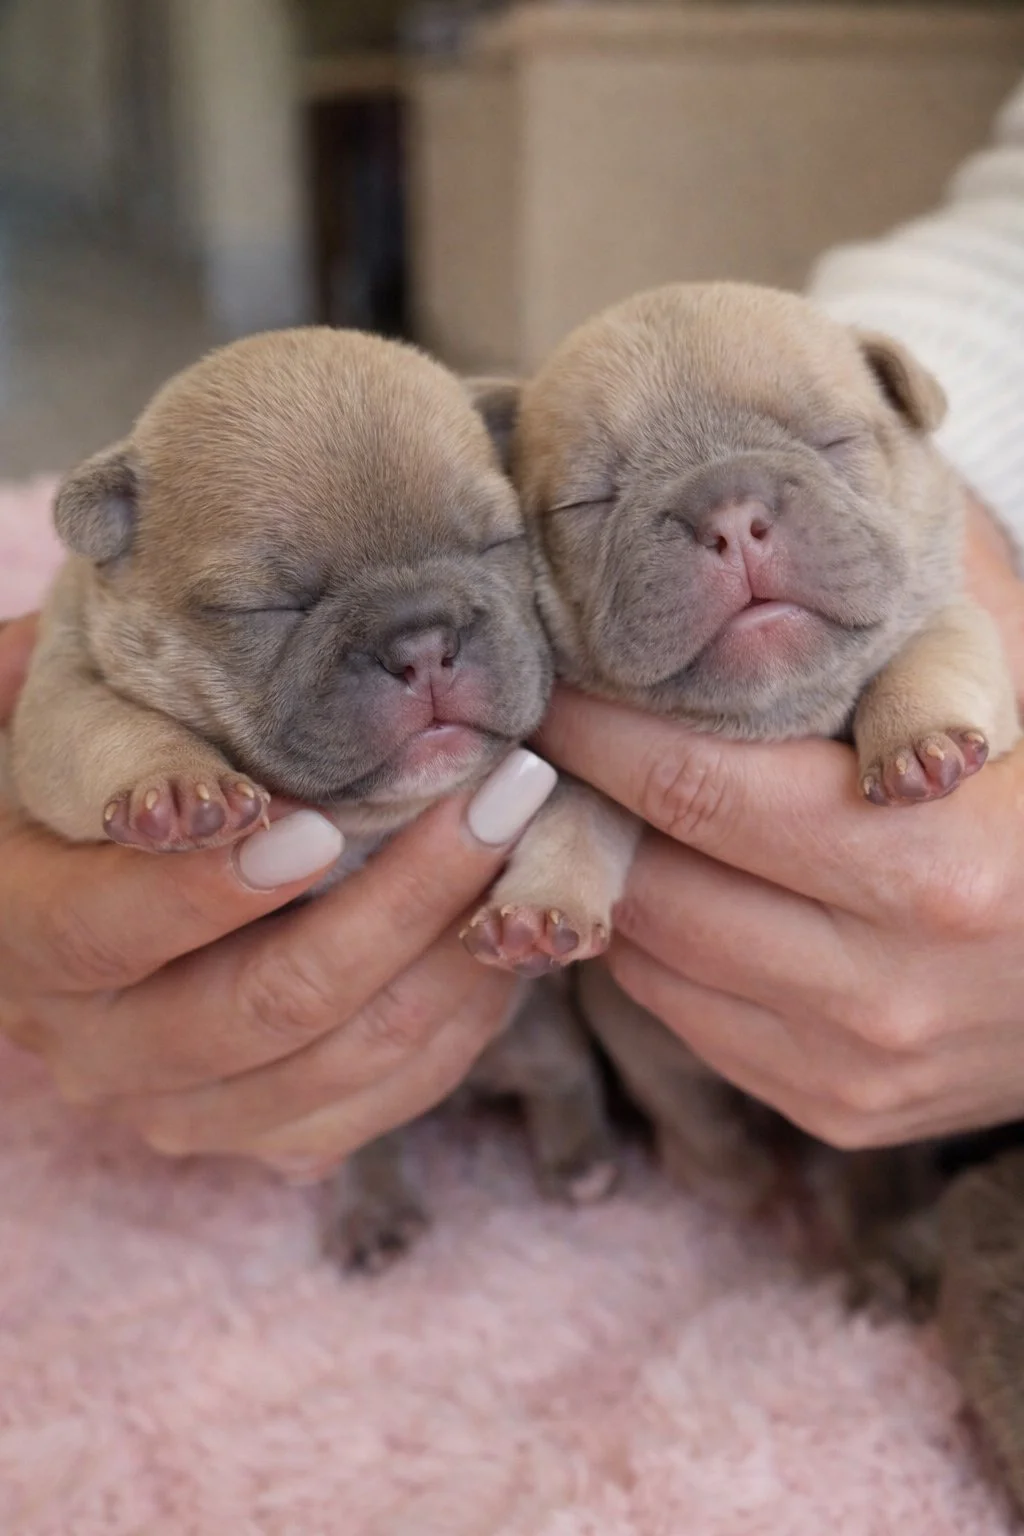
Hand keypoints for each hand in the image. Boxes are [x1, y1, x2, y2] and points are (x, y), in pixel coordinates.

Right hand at [0, 615, 555, 1174]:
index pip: (105, 931)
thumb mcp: (55, 731)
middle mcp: (98, 1049)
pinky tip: (500, 930)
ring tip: (524, 848)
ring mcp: (188, 1109)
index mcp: (25, 938)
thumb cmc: (89, 790)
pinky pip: (383, 1102)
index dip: (210, 886)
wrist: (105, 913)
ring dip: (453, 959)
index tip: (318, 820)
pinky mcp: (269, 1138)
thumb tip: (42, 649)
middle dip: (401, 902)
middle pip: (263, 1007)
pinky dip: (461, 1022)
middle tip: (495, 799)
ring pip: (344, 1064)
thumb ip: (47, 691)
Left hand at [536, 500, 1023, 1148]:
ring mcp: (853, 1065)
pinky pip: (685, 1016)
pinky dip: (660, 948)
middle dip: (579, 805)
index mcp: (936, 867)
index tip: (548, 679)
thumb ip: (883, 644)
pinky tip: (684, 886)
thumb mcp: (995, 698)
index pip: (699, 787)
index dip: (599, 729)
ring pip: (650, 960)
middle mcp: (885, 987)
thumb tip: (738, 562)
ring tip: (610, 808)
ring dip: (613, 879)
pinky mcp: (834, 1108)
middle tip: (547, 740)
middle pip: (653, 885)